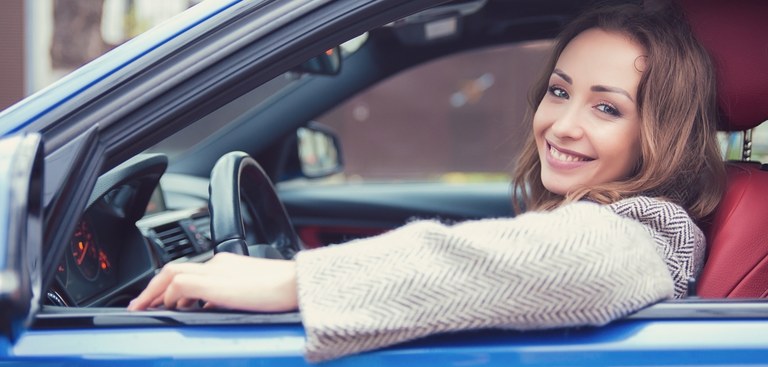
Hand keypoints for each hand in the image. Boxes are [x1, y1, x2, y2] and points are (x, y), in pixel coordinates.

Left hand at [127, 252, 297, 311]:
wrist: (297, 284)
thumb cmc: (283, 291)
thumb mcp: (249, 294)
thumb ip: (228, 297)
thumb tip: (211, 309)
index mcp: (226, 264)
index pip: (189, 270)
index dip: (168, 286)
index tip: (160, 300)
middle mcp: (217, 264)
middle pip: (172, 269)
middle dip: (151, 288)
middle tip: (139, 304)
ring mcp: (215, 271)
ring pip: (171, 274)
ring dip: (154, 291)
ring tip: (144, 308)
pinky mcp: (214, 283)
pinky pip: (179, 284)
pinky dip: (168, 295)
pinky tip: (168, 308)